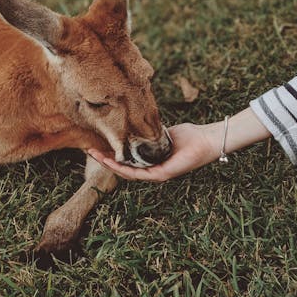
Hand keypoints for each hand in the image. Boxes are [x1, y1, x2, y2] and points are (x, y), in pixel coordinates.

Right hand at [88, 108, 271, 181]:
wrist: (206, 140)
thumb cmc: (189, 136)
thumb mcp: (162, 131)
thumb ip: (149, 131)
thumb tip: (135, 121)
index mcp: (151, 161)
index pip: (127, 161)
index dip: (111, 155)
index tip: (98, 146)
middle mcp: (152, 170)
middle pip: (123, 168)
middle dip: (105, 160)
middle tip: (90, 151)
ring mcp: (156, 174)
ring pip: (128, 173)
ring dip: (110, 165)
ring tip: (96, 156)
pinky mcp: (162, 175)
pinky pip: (139, 174)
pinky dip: (125, 169)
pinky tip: (113, 163)